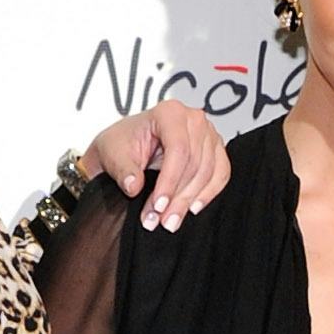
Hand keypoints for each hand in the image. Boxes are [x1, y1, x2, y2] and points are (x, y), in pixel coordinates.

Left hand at [85, 100, 230, 230]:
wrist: (125, 147)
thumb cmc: (121, 143)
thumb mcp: (113, 154)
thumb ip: (123, 170)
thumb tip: (134, 186)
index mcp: (169, 113)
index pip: (179, 149)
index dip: (170, 181)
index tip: (159, 205)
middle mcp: (193, 119)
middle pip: (195, 164)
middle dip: (178, 197)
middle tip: (162, 220)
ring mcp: (208, 134)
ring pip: (208, 173)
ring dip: (190, 200)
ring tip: (171, 220)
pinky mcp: (215, 150)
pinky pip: (221, 174)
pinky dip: (208, 194)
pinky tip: (193, 208)